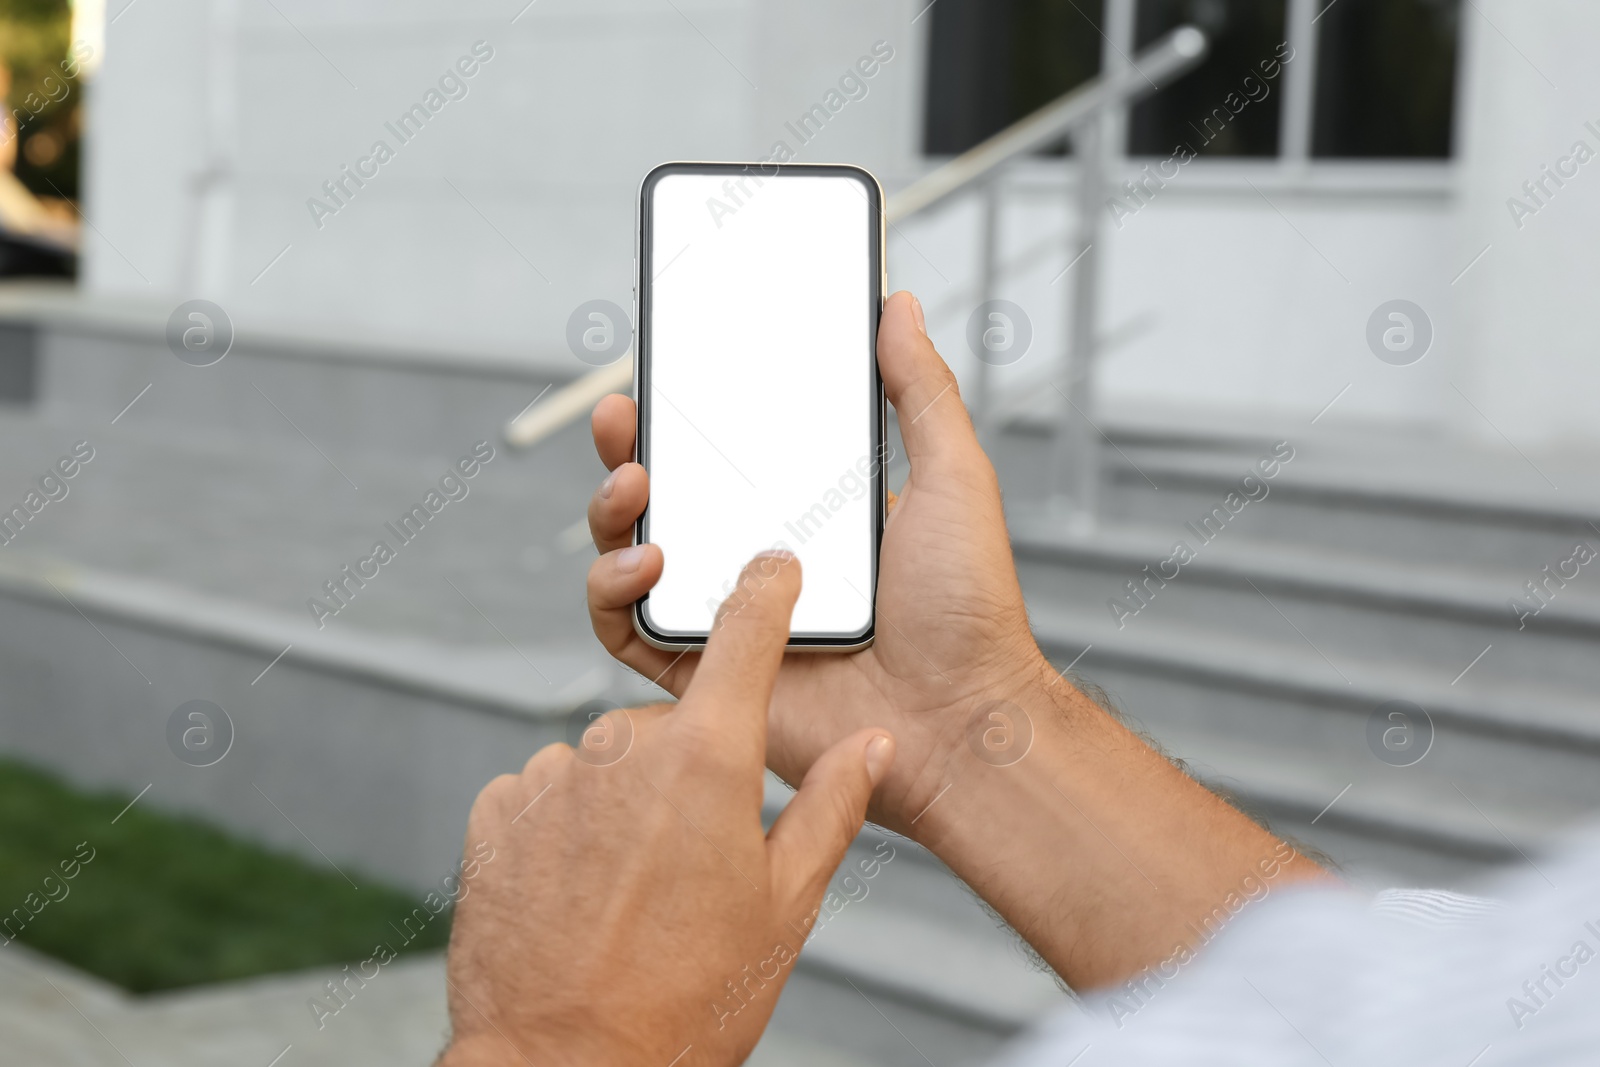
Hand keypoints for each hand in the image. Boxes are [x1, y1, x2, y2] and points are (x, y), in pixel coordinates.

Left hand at [439, 553, 895, 1065]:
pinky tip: (581, 889)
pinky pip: (546, 791)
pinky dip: (566, 825)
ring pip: (607, 761)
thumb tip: (872, 749)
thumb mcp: (785, 907)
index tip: (773, 566)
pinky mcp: (497, 812)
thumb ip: (831, 809)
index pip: (745, 638)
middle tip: (694, 863)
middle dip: (689, 776)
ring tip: (632, 891)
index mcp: (708, 761)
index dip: (764, 593)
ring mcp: (551, 777)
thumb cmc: (683, 1002)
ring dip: (624, 804)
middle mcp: (623, 749)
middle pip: (674, 727)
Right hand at [586, 290, 1044, 833]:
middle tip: (622, 416)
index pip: (728, 454)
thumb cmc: (968, 611)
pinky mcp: (705, 676)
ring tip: (631, 481)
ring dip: (612, 513)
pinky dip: (612, 593)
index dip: (686, 414)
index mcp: (809, 515)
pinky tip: (643, 561)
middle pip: (667, 499)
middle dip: (629, 450)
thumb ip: (921, 390)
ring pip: (634, 557)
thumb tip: (897, 306)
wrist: (959, 722)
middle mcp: (759, 562)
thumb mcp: (953, 477)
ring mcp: (727, 619)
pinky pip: (629, 633)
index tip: (663, 371)